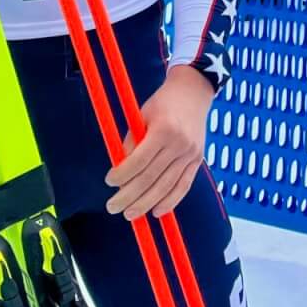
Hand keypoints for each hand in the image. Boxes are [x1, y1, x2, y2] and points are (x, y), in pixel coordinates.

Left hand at [105, 65, 214, 219]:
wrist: (193, 92)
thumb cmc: (163, 102)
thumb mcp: (142, 115)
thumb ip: (132, 142)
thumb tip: (120, 170)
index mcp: (164, 130)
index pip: (139, 161)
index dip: (122, 175)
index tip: (109, 181)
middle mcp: (180, 144)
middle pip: (151, 178)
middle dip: (129, 196)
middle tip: (112, 207)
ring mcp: (191, 154)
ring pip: (166, 186)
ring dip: (146, 204)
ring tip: (130, 214)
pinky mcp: (197, 160)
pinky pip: (184, 186)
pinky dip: (171, 201)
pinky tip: (157, 211)